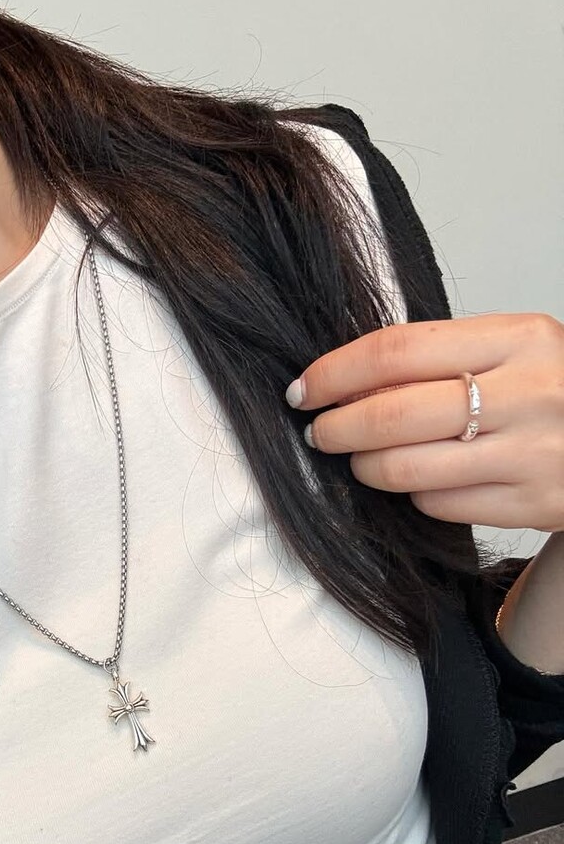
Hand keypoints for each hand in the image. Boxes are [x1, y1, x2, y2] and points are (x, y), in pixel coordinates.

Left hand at [285, 312, 563, 532]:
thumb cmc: (556, 390)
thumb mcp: (514, 350)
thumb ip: (441, 357)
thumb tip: (346, 378)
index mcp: (519, 338)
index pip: (396, 351)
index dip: (335, 373)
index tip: (304, 388)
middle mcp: (529, 393)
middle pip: (393, 414)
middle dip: (338, 427)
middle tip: (318, 432)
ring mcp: (532, 454)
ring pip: (407, 467)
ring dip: (365, 466)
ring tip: (360, 459)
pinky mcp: (531, 505)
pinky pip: (438, 503)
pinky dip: (412, 493)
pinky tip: (416, 479)